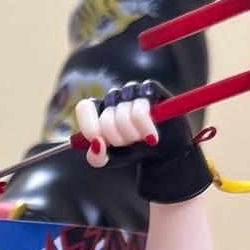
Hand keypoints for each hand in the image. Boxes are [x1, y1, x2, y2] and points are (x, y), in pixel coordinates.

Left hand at [75, 80, 210, 202]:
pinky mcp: (151, 89)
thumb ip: (96, 158)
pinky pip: (141, 106)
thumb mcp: (111, 160)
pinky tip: (151, 137)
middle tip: (130, 144)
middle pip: (106, 119)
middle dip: (118, 140)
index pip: (85, 107)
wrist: (164, 151)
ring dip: (132, 135)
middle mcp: (115, 97)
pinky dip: (144, 126)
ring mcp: (132, 91)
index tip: (99, 141)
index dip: (90, 126)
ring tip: (142, 139)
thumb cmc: (135, 151)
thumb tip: (97, 143)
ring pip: (123, 114)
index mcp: (100, 111)